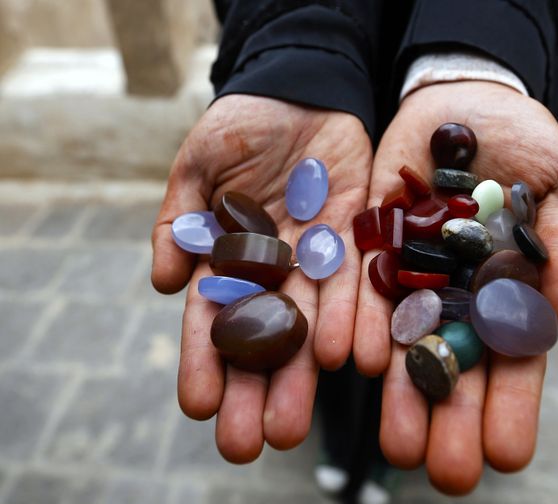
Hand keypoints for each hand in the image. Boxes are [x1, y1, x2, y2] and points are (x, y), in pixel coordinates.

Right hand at [151, 95, 371, 461]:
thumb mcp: (197, 166)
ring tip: (292, 421)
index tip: (198, 406)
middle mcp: (277, 270)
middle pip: (264, 337)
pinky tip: (347, 359)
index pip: (213, 318)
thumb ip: (178, 220)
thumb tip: (161, 281)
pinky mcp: (359, 235)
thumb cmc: (240, 126)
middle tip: (249, 443)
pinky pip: (357, 281)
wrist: (300, 91)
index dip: (203, 362)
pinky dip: (352, 318)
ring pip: (311, 323)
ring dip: (303, 373)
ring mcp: (318, 257)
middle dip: (256, 389)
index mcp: (231, 258)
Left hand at [353, 81, 557, 493]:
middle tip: (446, 473)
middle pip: (455, 367)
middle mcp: (455, 296)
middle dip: (452, 419)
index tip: (509, 456)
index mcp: (507, 292)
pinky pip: (367, 291)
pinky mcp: (373, 246)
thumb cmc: (525, 144)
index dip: (512, 408)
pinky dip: (367, 326)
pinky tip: (363, 365)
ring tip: (401, 444)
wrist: (464, 101)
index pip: (512, 362)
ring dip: (404, 394)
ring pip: (406, 344)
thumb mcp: (557, 190)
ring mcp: (412, 275)